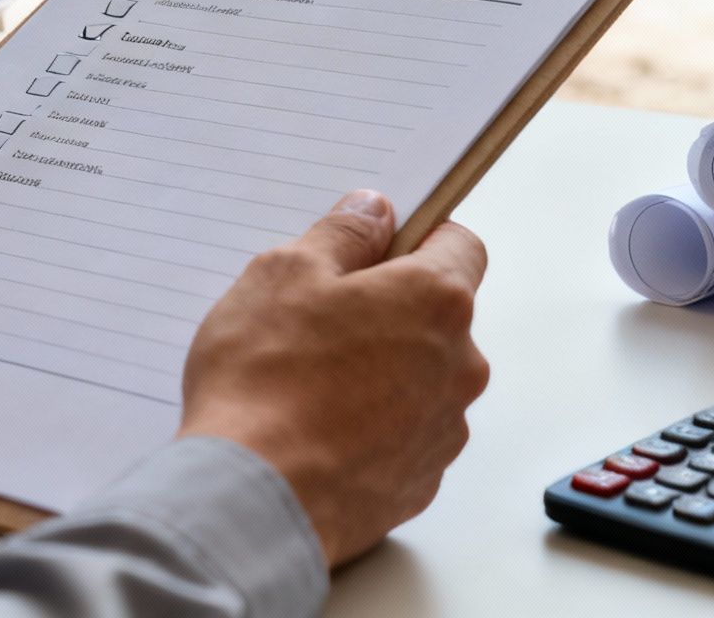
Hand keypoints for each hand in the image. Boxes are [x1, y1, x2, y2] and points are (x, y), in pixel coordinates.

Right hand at [177, 190, 489, 565]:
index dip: (414, 238)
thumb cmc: (266, 383)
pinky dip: (371, 426)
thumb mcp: (284, 274)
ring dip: (380, 370)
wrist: (255, 501)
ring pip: (420, 377)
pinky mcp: (419, 481)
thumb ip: (341, 234)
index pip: (458, 245)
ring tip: (307, 382)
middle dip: (387, 309)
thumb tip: (372, 212)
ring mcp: (443, 429)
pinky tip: (315, 429)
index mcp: (436, 301)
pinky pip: (403, 434)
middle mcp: (459, 365)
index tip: (373, 247)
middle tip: (317, 318)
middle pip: (437, 316)